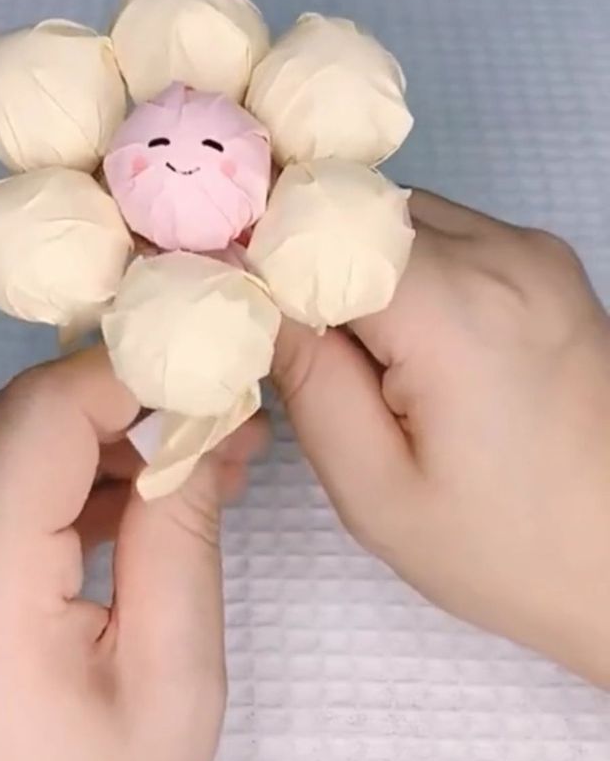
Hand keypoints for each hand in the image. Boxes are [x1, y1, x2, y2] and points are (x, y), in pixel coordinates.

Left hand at [0, 347, 264, 760]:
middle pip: (1, 429)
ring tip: (173, 470)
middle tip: (205, 420)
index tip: (201, 369)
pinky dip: (33, 496)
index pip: (39, 421)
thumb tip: (196, 432)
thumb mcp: (174, 691)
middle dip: (107, 404)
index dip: (126, 373)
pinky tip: (106, 519)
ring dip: (74, 449)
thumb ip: (178, 538)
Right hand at [273, 191, 609, 685]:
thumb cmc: (510, 549)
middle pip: (358, 210)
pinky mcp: (550, 269)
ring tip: (351, 359)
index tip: (210, 288)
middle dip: (304, 259)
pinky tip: (404, 349)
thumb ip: (305, 379)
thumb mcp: (377, 490)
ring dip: (354, 267)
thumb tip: (244, 294)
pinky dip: (405, 273)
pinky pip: (447, 238)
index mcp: (460, 309)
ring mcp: (536, 255)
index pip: (320, 221)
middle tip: (277, 340)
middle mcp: (506, 256)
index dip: (255, 246)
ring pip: (400, 218)